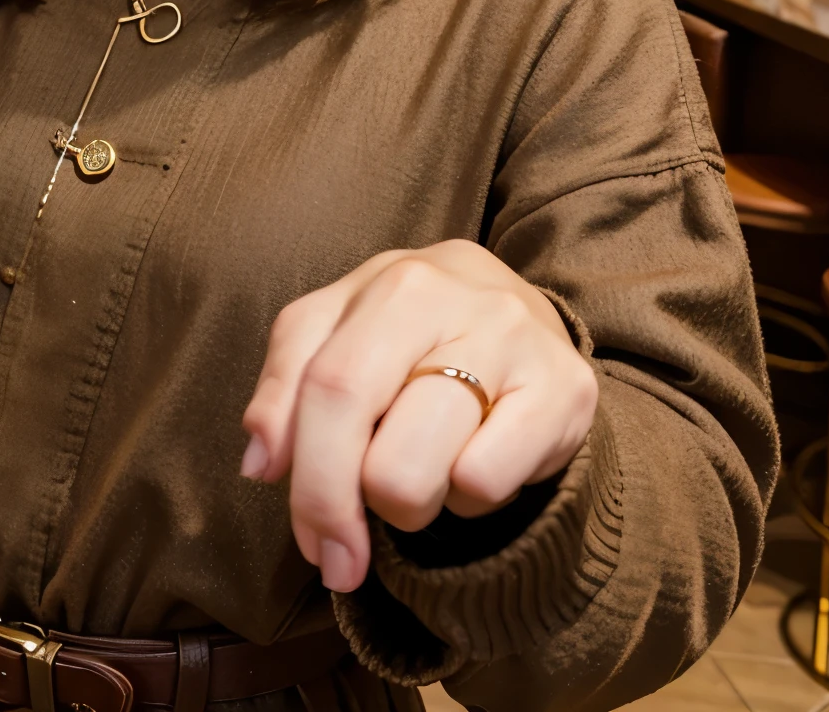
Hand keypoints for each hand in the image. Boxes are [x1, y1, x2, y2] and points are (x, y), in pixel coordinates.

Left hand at [241, 239, 596, 591]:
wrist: (517, 307)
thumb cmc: (406, 331)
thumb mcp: (334, 333)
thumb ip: (285, 385)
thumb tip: (260, 461)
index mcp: (390, 284)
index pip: (327, 391)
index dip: (310, 483)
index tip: (311, 544)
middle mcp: (455, 301)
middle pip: (379, 452)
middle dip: (351, 513)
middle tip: (352, 537)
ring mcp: (516, 342)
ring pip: (437, 478)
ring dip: (411, 505)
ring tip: (416, 471)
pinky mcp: (568, 388)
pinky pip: (491, 484)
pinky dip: (469, 497)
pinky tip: (469, 461)